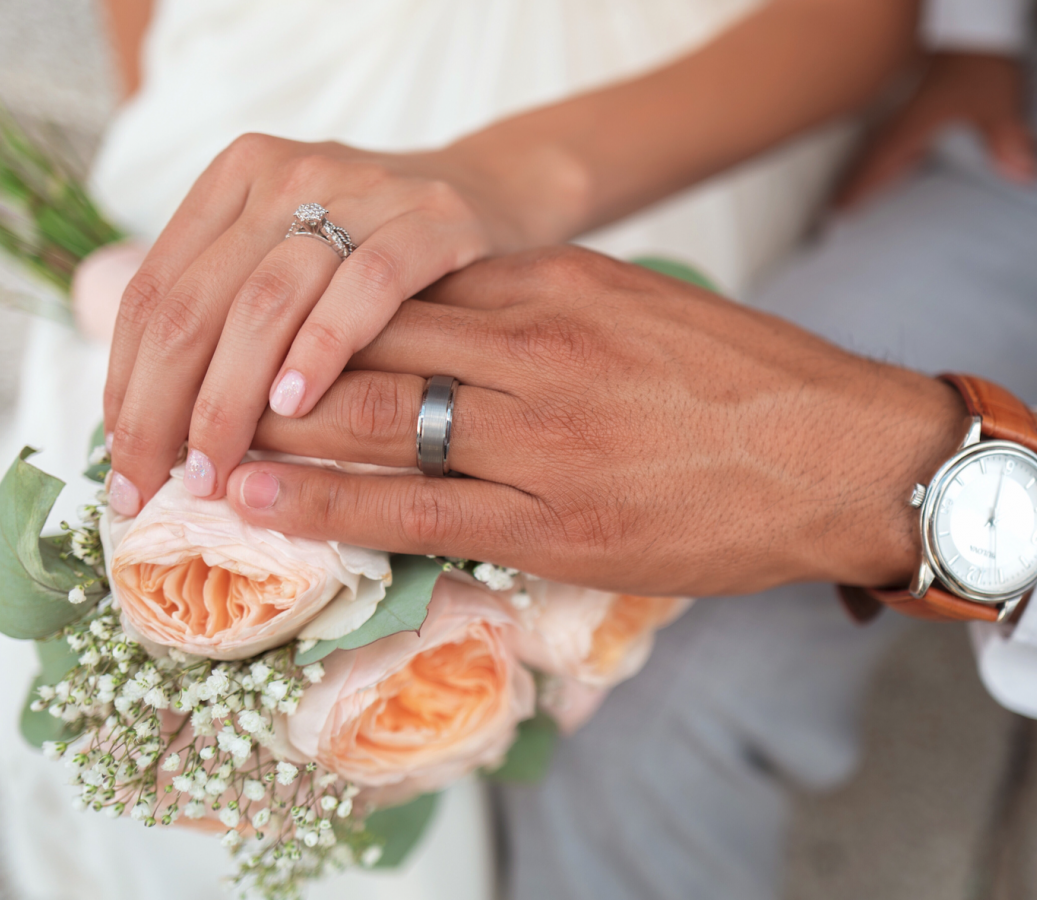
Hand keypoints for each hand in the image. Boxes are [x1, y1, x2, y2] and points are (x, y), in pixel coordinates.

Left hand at [102, 135, 550, 514]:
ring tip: (215, 468)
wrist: (498, 196)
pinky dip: (322, 349)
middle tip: (157, 486)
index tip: (123, 466)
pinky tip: (295, 405)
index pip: (154, 294)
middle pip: (196, 305)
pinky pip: (365, 288)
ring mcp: (360, 190)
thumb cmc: (381, 255)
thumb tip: (151, 429)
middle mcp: (286, 176)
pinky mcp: (431, 218)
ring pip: (265, 302)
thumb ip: (230, 315)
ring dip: (229, 398)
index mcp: (236, 180)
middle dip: (163, 409)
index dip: (125, 386)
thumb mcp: (294, 262)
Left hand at [224, 247, 967, 596]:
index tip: (259, 321)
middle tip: (192, 377)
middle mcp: (538, 347)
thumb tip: (467, 319)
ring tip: (194, 440)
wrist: (844, 456)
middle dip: (272, 361)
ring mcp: (544, 435)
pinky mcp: (557, 519)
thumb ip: (551, 310)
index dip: (317, 305)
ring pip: (376, 417)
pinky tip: (258, 501)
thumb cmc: (752, 385)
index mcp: (559, 285)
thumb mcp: (645, 309)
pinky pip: (416, 508)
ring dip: (274, 427)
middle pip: (369, 339)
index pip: (406, 284)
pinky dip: (324, 503)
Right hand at [836, 51, 1036, 209]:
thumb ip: (1007, 139)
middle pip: (872, 156)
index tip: (837, 210)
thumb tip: (1024, 175)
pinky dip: (891, 151)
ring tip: (856, 188)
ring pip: (882, 144)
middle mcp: (907, 118)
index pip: (878, 162)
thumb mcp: (996, 100)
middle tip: (837, 206)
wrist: (979, 23)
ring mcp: (913, 108)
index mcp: (914, 124)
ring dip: (869, 166)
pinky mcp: (926, 99)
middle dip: (855, 180)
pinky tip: (900, 160)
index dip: (858, 187)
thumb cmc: (980, 59)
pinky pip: (899, 134)